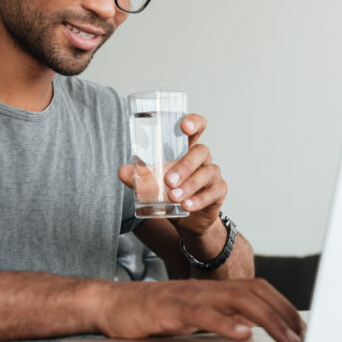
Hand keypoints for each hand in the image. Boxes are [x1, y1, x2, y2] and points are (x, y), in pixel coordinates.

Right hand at [95, 278, 304, 341]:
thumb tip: (249, 333)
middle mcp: (205, 289)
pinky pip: (201, 313)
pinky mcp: (169, 309)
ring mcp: (188, 296)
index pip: (257, 290)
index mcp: (212, 291)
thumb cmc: (148, 314)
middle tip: (303, 340)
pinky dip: (224, 323)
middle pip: (255, 291)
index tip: (303, 330)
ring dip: (268, 319)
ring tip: (286, 340)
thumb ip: (217, 320)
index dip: (284, 307)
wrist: (108, 305)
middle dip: (284, 314)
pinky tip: (241, 335)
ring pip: (237, 299)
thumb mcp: (190, 317)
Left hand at [119, 113, 224, 237]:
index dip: (194, 122)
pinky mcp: (218, 191)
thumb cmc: (171, 192)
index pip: (196, 128)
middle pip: (200, 151)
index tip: (184, 126)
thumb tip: (122, 171)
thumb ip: (139, 176)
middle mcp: (202, 158)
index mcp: (186, 148)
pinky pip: (213, 192)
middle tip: (168, 180)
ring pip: (206, 173)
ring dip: (189, 186)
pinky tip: (187, 205)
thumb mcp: (153, 183)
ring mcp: (212, 173)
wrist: (189, 219)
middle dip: (185, 165)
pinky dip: (199, 199)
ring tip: (174, 196)